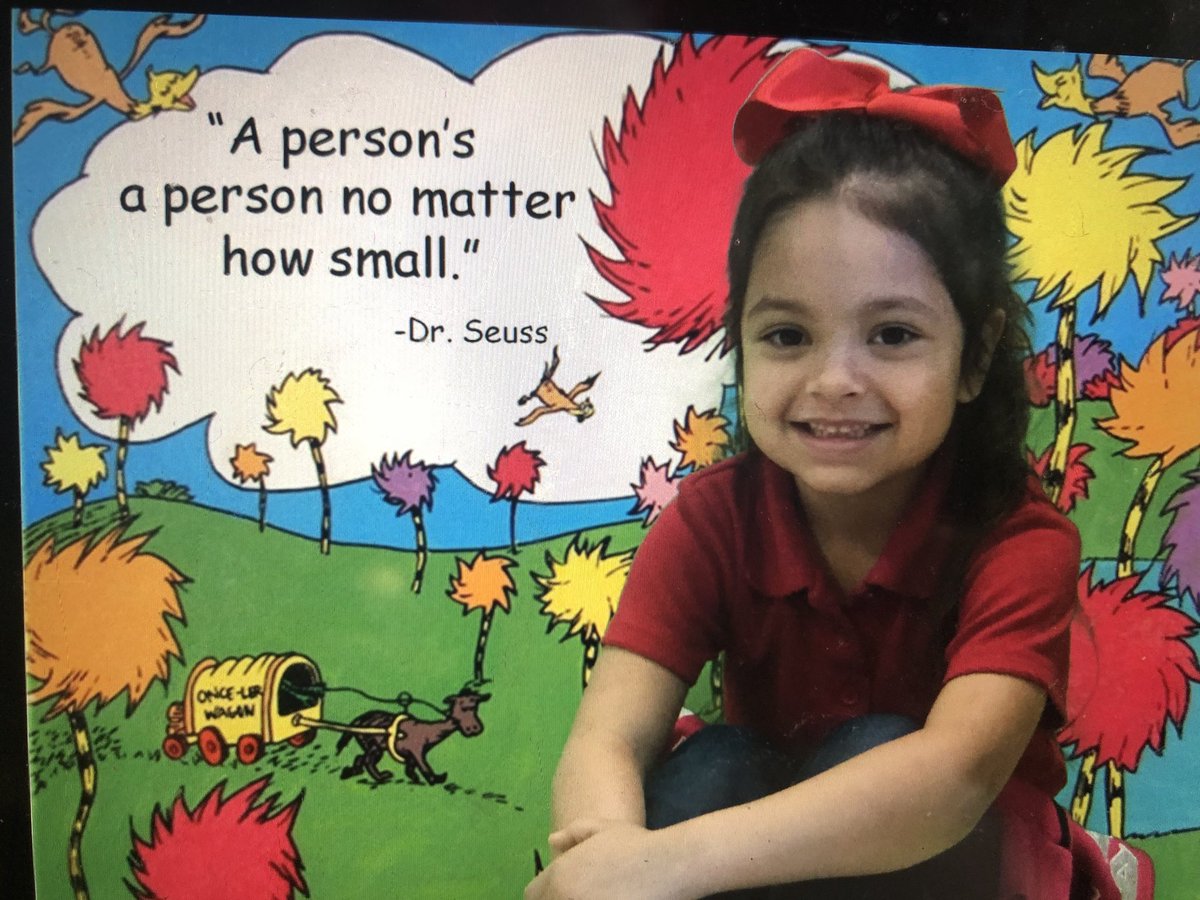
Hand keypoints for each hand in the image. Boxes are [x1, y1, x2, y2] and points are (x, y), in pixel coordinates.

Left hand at [526, 822, 690, 899]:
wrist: (667, 867)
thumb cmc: (635, 845)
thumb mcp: (601, 828)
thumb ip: (573, 834)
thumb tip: (552, 841)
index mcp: (560, 878)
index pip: (532, 895)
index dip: (545, 893)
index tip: (562, 892)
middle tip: (581, 895)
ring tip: (594, 898)